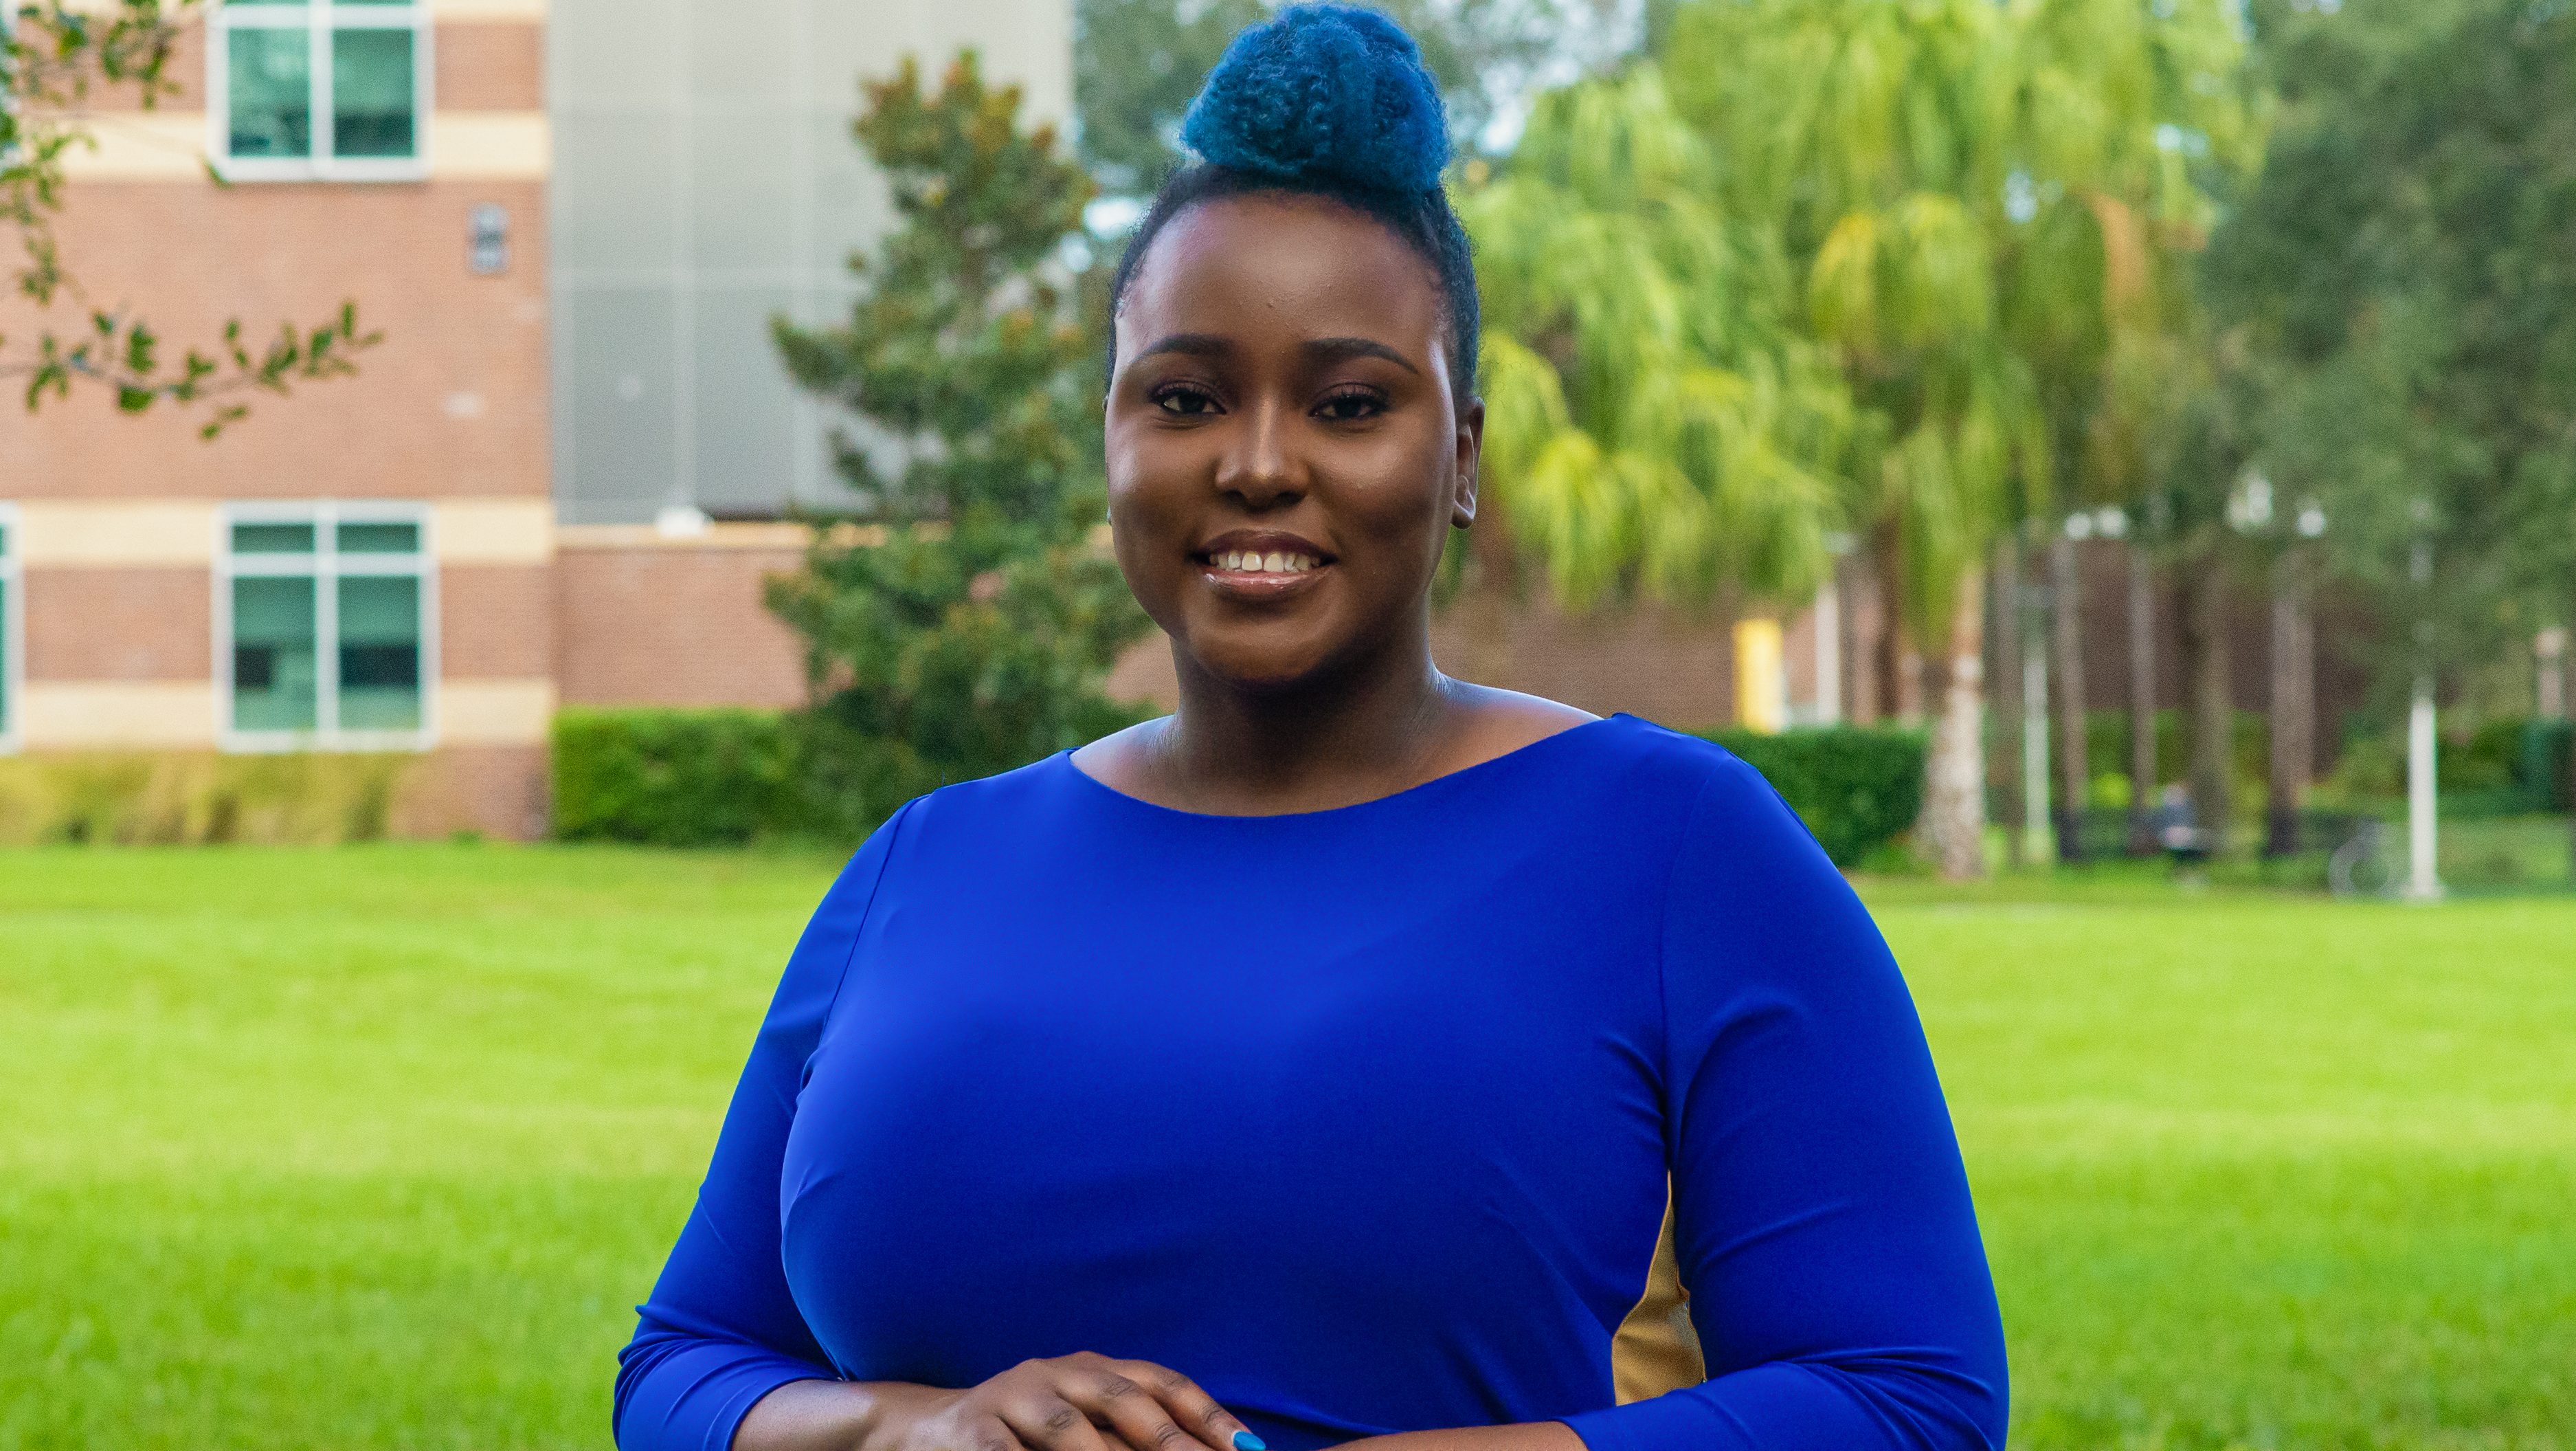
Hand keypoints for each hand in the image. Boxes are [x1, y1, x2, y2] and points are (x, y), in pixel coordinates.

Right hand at [863, 1353, 1262, 1450]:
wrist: (931, 1429)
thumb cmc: (1026, 1433)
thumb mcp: (1081, 1423)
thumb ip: (1130, 1434)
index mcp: (1093, 1368)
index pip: (1161, 1383)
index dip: (1205, 1414)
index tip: (1246, 1448)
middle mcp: (1058, 1372)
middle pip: (1122, 1400)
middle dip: (1168, 1439)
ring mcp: (1014, 1396)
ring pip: (1067, 1427)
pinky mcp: (975, 1428)